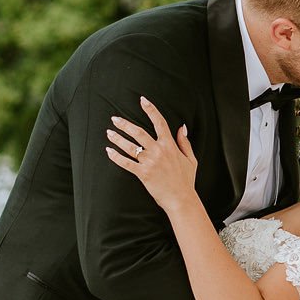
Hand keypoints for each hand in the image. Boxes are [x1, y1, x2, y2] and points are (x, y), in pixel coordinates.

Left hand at [105, 97, 197, 211]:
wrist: (181, 199)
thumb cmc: (186, 180)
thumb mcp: (191, 159)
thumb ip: (185, 142)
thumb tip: (182, 127)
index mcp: (170, 145)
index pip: (159, 122)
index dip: (151, 110)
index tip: (143, 100)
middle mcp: (158, 151)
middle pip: (138, 132)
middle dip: (125, 124)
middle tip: (114, 119)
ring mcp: (150, 162)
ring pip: (130, 146)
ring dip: (117, 139)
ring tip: (109, 133)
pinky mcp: (143, 174)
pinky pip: (126, 163)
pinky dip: (116, 157)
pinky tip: (109, 151)